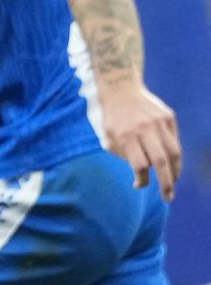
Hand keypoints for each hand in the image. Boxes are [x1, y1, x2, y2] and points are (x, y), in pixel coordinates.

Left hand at [98, 80, 181, 199]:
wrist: (120, 87)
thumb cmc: (112, 117)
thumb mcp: (108, 136)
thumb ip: (122, 156)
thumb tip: (141, 178)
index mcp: (126, 135)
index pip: (139, 165)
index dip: (142, 180)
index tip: (139, 185)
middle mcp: (144, 129)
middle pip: (160, 161)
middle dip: (166, 183)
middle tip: (168, 197)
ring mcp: (159, 122)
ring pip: (174, 152)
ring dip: (176, 171)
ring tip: (173, 181)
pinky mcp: (169, 116)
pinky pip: (175, 140)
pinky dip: (174, 154)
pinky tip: (171, 163)